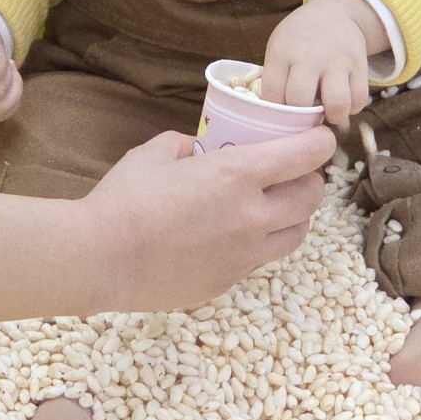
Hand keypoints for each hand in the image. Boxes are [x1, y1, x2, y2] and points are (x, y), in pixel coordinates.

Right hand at [81, 125, 336, 310]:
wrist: (100, 258)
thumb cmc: (123, 200)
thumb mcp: (152, 155)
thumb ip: (180, 146)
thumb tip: (191, 148)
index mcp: (236, 176)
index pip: (304, 157)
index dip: (320, 143)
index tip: (320, 137)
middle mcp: (251, 217)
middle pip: (311, 198)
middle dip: (311, 179)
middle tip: (295, 171)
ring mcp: (243, 255)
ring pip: (296, 235)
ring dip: (295, 216)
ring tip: (275, 205)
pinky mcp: (228, 281)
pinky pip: (260, 259)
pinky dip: (261, 242)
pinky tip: (235, 234)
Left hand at [262, 0, 384, 124]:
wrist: (332, 13)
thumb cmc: (298, 39)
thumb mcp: (278, 48)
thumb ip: (276, 78)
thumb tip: (277, 116)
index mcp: (282, 53)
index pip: (272, 94)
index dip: (276, 111)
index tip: (281, 114)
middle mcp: (309, 57)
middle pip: (301, 102)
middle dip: (302, 118)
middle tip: (305, 117)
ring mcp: (336, 61)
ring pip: (337, 103)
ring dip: (332, 116)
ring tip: (328, 113)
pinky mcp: (359, 65)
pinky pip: (359, 99)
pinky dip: (352, 108)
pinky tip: (343, 103)